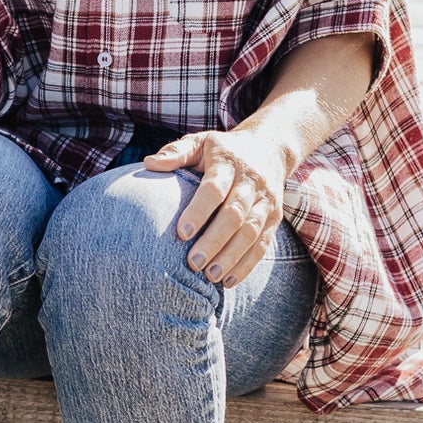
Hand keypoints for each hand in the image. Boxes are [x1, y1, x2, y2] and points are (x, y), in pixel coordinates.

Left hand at [142, 129, 289, 287]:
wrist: (270, 147)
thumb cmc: (223, 149)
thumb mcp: (200, 142)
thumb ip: (176, 153)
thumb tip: (149, 164)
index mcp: (228, 163)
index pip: (215, 189)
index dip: (199, 211)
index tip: (182, 233)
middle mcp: (251, 183)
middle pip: (235, 214)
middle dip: (215, 241)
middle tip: (193, 263)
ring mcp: (265, 201)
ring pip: (251, 232)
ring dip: (231, 257)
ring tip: (210, 277)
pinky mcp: (274, 218)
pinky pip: (263, 244)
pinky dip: (247, 264)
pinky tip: (229, 281)